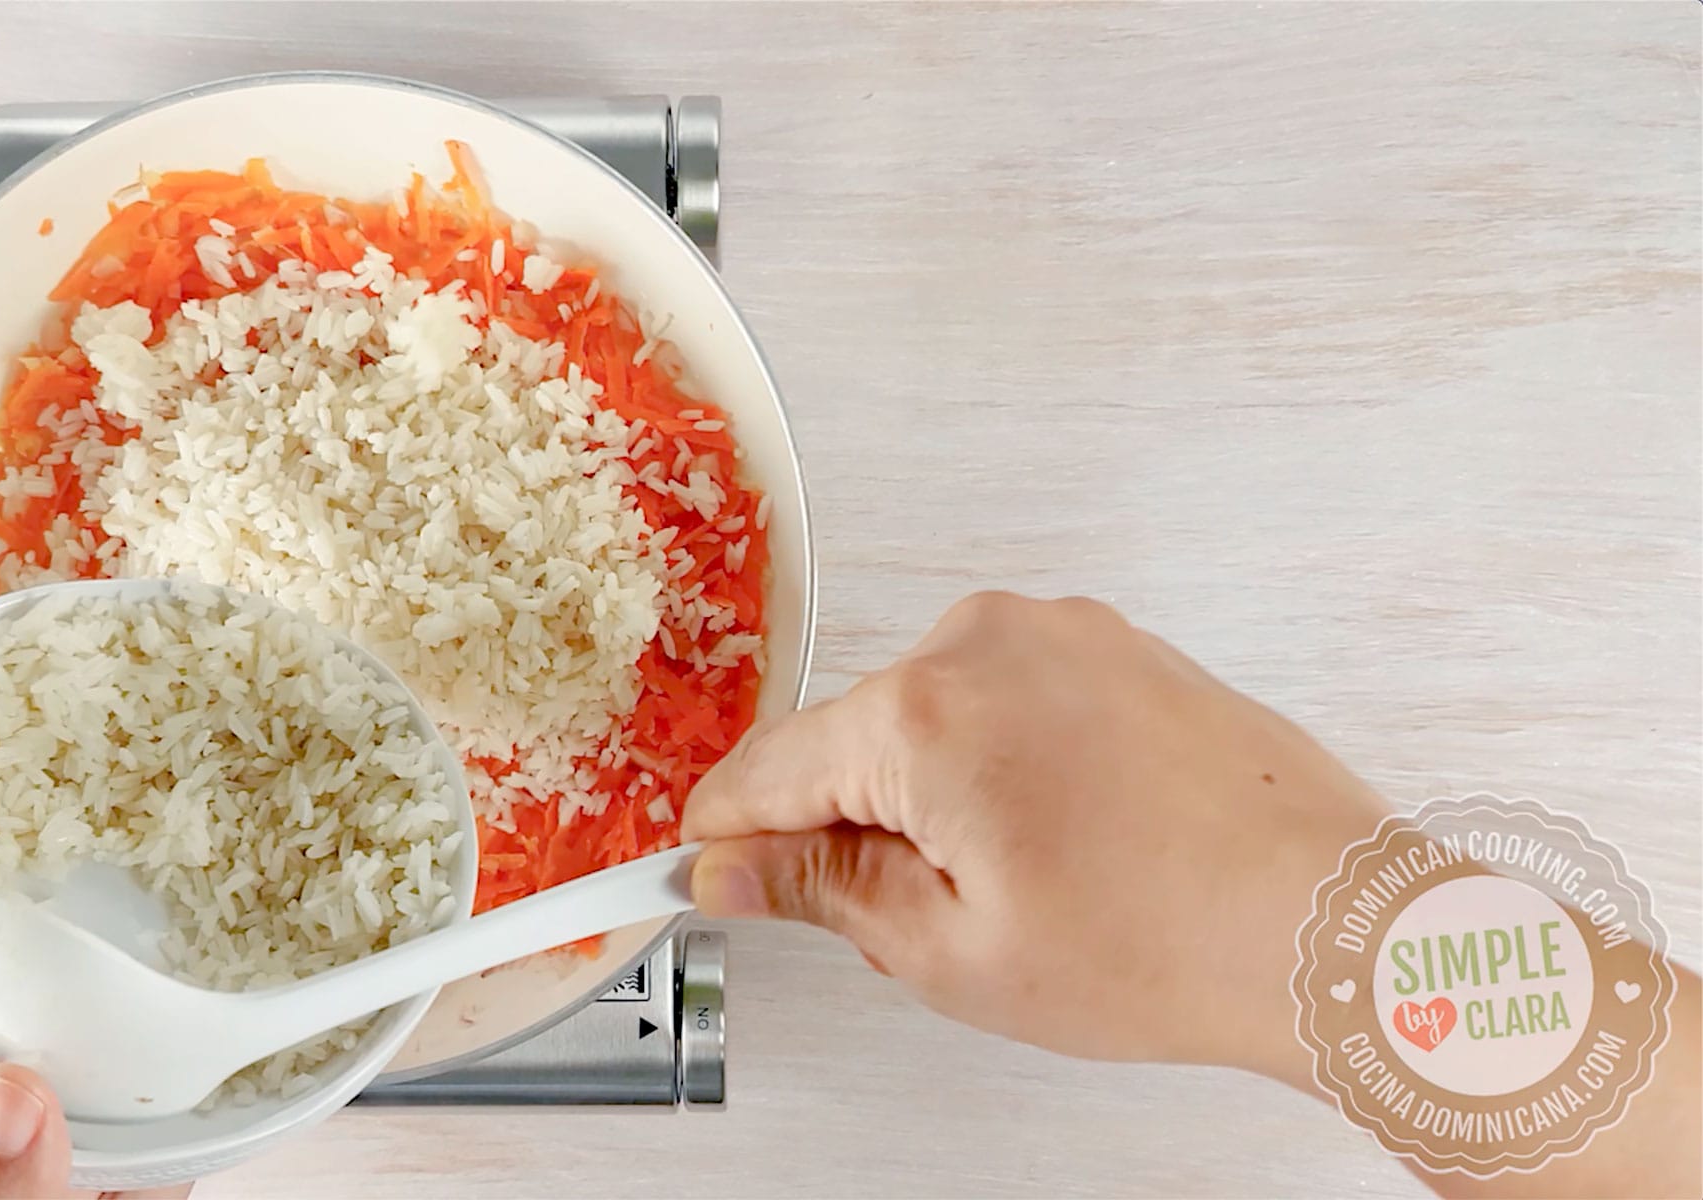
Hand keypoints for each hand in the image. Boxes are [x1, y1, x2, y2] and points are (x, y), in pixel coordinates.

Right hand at [683, 591, 1388, 1077]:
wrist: (1336, 925)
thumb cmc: (1176, 941)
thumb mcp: (951, 949)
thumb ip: (820, 891)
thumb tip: (735, 868)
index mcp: (924, 711)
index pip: (768, 771)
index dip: (725, 836)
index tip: (698, 869)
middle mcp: (984, 641)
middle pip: (849, 740)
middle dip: (854, 828)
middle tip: (922, 924)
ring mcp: (1058, 633)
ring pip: (929, 723)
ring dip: (935, 799)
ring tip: (1026, 889)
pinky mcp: (1111, 645)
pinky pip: (1005, 702)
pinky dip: (1004, 769)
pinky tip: (1068, 846)